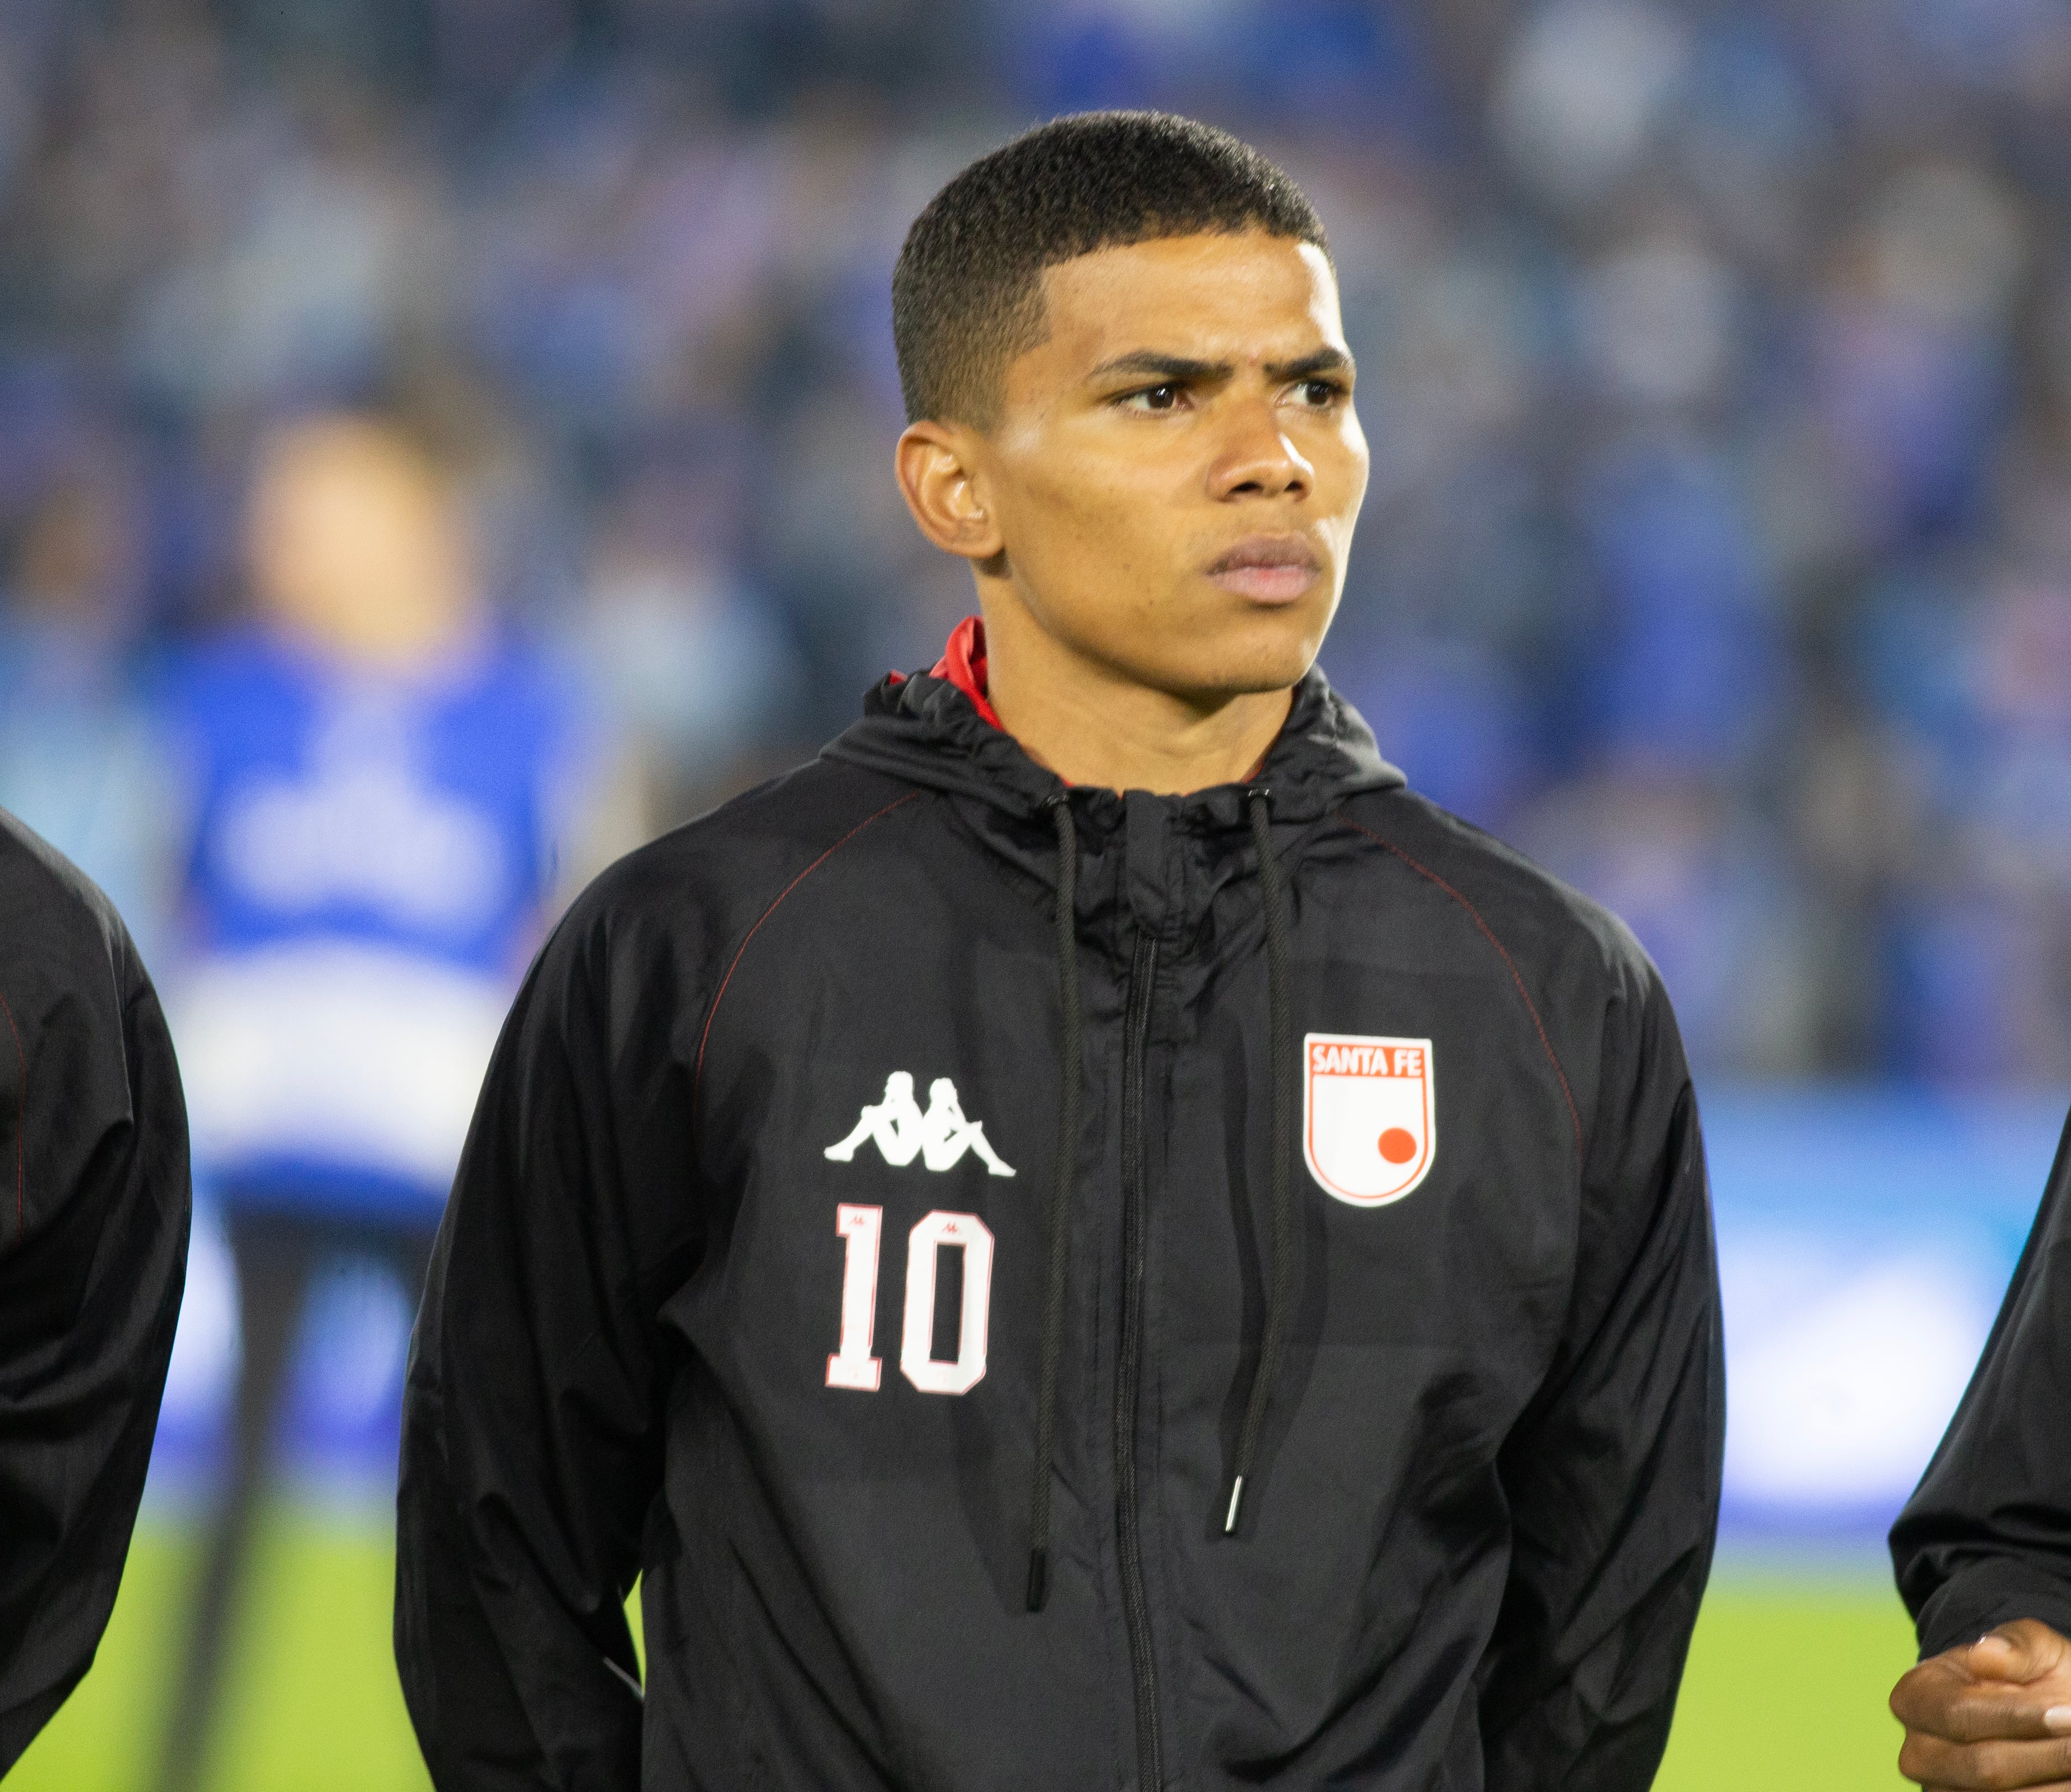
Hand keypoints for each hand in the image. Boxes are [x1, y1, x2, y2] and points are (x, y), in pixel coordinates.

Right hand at [1892, 1620, 2070, 1787]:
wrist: (2035, 1715)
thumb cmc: (2028, 1674)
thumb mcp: (2032, 1647)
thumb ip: (2015, 1645)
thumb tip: (1986, 1654)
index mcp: (1913, 1697)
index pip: (1959, 1713)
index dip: (2016, 1717)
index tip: (2067, 1714)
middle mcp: (1917, 1751)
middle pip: (1984, 1767)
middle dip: (2045, 1756)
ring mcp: (1941, 1790)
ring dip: (2053, 1781)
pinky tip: (2068, 1777)